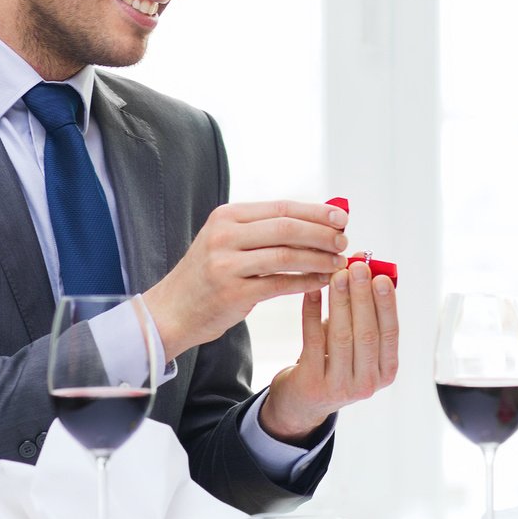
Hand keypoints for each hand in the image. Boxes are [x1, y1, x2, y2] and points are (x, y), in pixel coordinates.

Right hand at [141, 200, 349, 357]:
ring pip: (287, 255)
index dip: (316, 212)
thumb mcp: (227, 241)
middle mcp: (224, 235)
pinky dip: (307, 282)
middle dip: (322, 234)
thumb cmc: (209, 274)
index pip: (282, 207)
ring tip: (338, 262)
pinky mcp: (233, 293)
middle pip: (287, 228)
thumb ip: (265, 229)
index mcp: (227, 216)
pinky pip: (281, 284)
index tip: (343, 217)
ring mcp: (226, 264)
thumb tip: (319, 219)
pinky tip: (323, 281)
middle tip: (345, 241)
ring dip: (319, 258)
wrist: (172, 311)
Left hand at [258, 259, 399, 442]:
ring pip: (342, 336)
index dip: (386, 304)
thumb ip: (362, 308)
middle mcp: (368, 383)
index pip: (390, 333)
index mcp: (386, 371)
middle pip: (367, 333)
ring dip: (340, 301)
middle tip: (358, 268)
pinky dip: (312, 313)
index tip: (381, 277)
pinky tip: (312, 291)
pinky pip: (314, 341)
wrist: (303, 402)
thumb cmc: (335, 361)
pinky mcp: (313, 384)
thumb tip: (362, 263)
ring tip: (337, 275)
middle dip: (363, 297)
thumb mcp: (355, 341)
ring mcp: (340, 387)